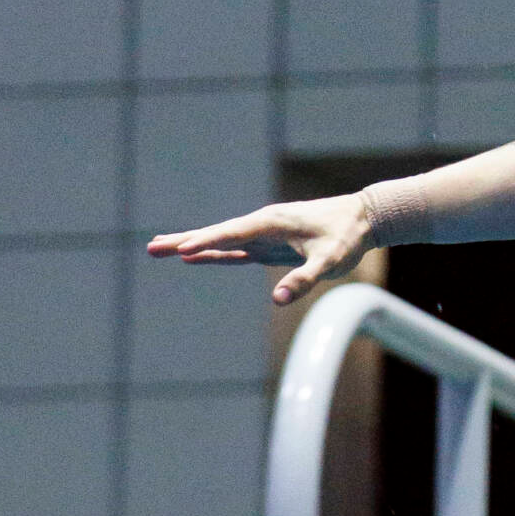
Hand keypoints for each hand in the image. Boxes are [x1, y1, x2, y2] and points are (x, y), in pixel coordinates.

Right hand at [145, 194, 373, 305]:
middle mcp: (262, 225)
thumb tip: (278, 299)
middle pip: (217, 234)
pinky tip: (195, 255)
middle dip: (185, 241)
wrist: (363, 217)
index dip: (206, 242)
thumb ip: (304, 279)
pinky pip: (235, 249)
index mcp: (272, 223)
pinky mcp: (269, 244)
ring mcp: (264, 234)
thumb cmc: (347, 237)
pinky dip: (214, 252)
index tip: (181, 251)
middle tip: (151, 247)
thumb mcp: (330, 261)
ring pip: (221, 241)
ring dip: (192, 245)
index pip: (232, 234)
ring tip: (160, 248)